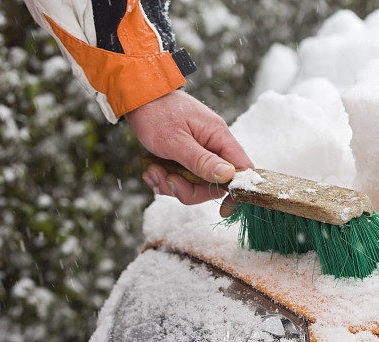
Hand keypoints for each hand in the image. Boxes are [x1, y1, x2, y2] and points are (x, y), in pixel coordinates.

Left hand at [127, 90, 251, 216]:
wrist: (136, 95)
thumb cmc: (156, 113)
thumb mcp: (176, 141)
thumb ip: (202, 161)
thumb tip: (229, 177)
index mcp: (219, 137)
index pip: (242, 169)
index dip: (236, 192)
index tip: (224, 209)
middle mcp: (212, 145)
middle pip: (213, 184)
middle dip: (188, 188)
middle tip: (167, 179)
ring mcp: (198, 151)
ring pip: (194, 183)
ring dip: (171, 184)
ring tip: (152, 171)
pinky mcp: (183, 155)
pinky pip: (180, 178)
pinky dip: (164, 178)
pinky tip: (150, 169)